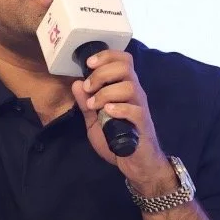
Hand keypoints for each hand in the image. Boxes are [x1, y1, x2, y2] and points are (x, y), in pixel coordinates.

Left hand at [70, 49, 173, 194]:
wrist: (136, 164)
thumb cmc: (117, 140)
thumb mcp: (95, 121)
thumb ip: (86, 103)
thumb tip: (76, 84)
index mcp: (124, 87)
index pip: (123, 60)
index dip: (106, 56)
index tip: (88, 63)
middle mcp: (135, 93)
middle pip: (125, 67)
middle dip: (102, 74)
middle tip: (89, 88)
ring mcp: (140, 107)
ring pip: (129, 86)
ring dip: (106, 93)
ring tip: (94, 106)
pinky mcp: (143, 124)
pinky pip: (135, 110)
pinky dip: (119, 108)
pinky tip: (107, 113)